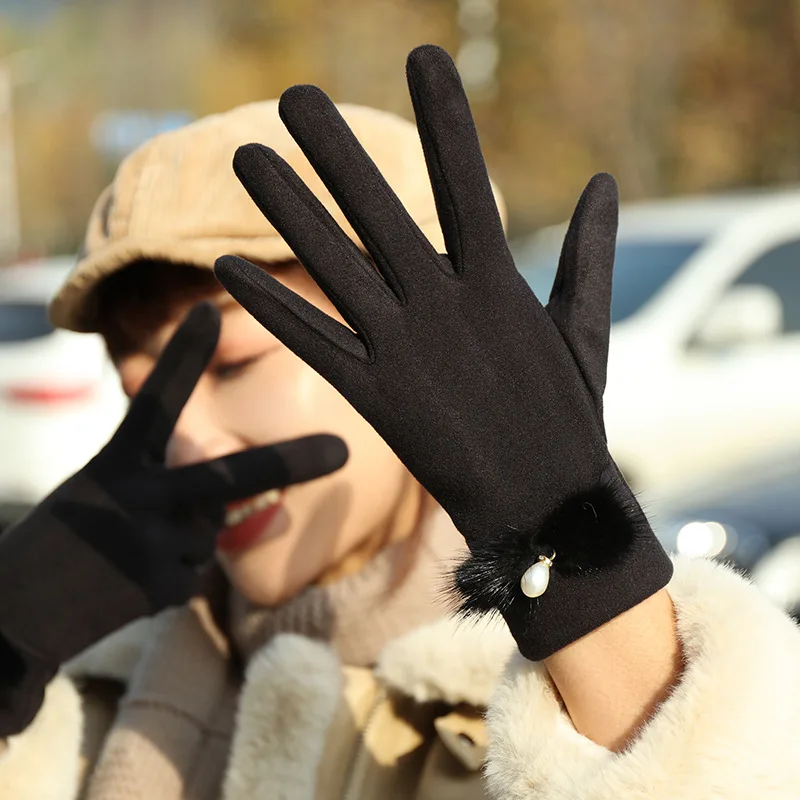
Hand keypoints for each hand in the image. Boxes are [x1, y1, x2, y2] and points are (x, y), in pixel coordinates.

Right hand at [0, 302, 346, 734]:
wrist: (15, 613)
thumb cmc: (65, 539)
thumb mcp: (102, 489)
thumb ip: (161, 478)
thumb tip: (223, 494)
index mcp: (117, 460)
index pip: (158, 399)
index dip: (185, 353)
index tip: (212, 307)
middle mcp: (139, 496)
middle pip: (228, 475)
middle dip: (289, 462)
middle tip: (343, 450)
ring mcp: (151, 545)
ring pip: (212, 533)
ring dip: (187, 541)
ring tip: (131, 553)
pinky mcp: (160, 589)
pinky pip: (195, 573)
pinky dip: (172, 577)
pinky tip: (130, 584)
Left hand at [215, 45, 671, 662]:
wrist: (544, 502)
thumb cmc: (565, 417)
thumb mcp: (583, 330)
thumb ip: (587, 256)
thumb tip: (603, 184)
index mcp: (497, 286)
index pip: (466, 184)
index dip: (444, 119)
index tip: (421, 55)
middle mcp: (444, 308)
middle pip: (381, 215)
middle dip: (337, 153)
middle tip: (295, 95)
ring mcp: (405, 353)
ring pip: (336, 268)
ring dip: (289, 212)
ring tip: (247, 157)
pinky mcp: (375, 398)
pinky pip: (315, 345)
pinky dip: (272, 307)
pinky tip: (226, 272)